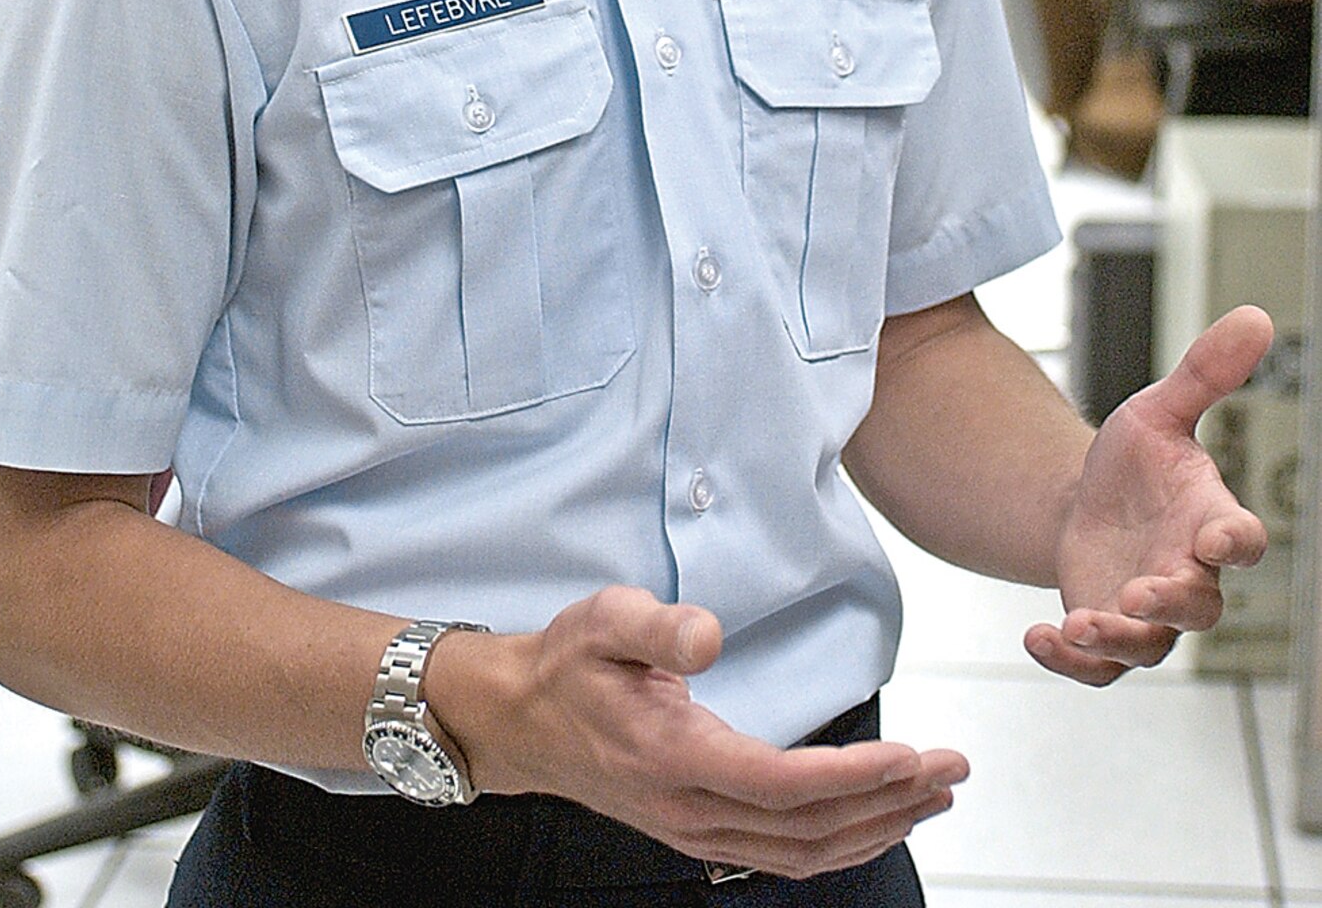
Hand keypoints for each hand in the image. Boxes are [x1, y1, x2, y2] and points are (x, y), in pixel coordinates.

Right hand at [425, 586, 968, 880]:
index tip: (912, 756)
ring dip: (876, 828)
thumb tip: (711, 633)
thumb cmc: (568, 662)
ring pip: (802, 852)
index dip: (853, 778)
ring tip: (935, 796)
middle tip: (953, 770)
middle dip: (890, 803)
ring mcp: (695, 832)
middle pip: (808, 828)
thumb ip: (657, 624)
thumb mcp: (604, 619)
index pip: (781, 784)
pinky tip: (877, 820)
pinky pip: (783, 855)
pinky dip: (841, 843)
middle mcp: (690, 811)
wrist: (520, 720)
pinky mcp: (700, 833)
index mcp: (674, 758)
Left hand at [1025, 305, 1272, 685]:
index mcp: (1209, 521)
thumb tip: (1255, 315)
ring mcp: (1147, 613)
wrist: (1087, 504)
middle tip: (1141, 592)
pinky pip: (1100, 668)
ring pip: (1150, 647)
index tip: (1215, 540)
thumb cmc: (1136, 462)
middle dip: (1172, 603)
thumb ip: (1204, 373)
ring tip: (1080, 623)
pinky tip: (1038, 638)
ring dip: (1118, 640)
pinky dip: (1071, 662)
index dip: (1236, 543)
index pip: (1243, 540)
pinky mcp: (1107, 634)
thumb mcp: (1158, 411)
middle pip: (1199, 607)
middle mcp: (1187, 575)